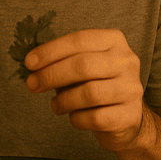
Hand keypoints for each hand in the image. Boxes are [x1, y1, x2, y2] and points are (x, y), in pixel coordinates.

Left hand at [24, 29, 143, 151]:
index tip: (29, 63)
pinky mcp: (129, 116)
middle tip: (32, 85)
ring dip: (63, 100)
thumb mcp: (82, 65)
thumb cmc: (95, 84)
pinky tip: (74, 116)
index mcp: (114, 41)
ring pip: (90, 93)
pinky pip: (95, 117)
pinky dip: (77, 119)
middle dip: (51, 75)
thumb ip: (62, 60)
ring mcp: (132, 89)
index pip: (79, 40)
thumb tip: (33, 65)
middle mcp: (127, 62)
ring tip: (56, 105)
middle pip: (83, 65)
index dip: (50, 51)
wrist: (125, 118)